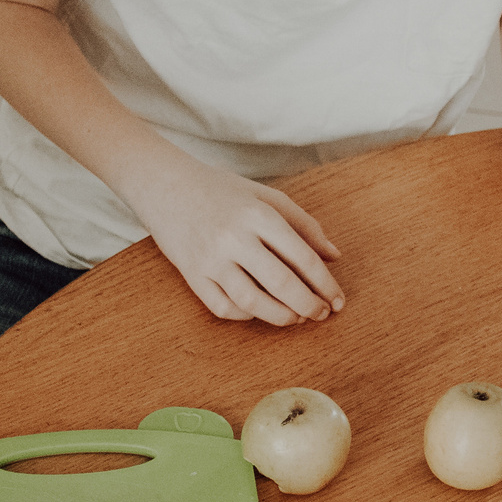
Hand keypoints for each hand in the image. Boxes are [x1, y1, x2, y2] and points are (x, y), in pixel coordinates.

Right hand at [122, 147, 345, 325]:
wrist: (164, 183)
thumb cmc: (221, 190)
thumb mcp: (266, 196)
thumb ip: (304, 224)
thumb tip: (334, 256)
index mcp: (258, 214)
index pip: (302, 257)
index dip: (325, 284)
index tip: (337, 299)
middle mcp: (234, 237)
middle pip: (281, 282)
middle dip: (308, 304)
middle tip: (322, 314)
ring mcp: (210, 258)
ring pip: (252, 300)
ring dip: (280, 316)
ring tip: (296, 318)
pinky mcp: (191, 274)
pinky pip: (222, 306)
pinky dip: (246, 315)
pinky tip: (260, 311)